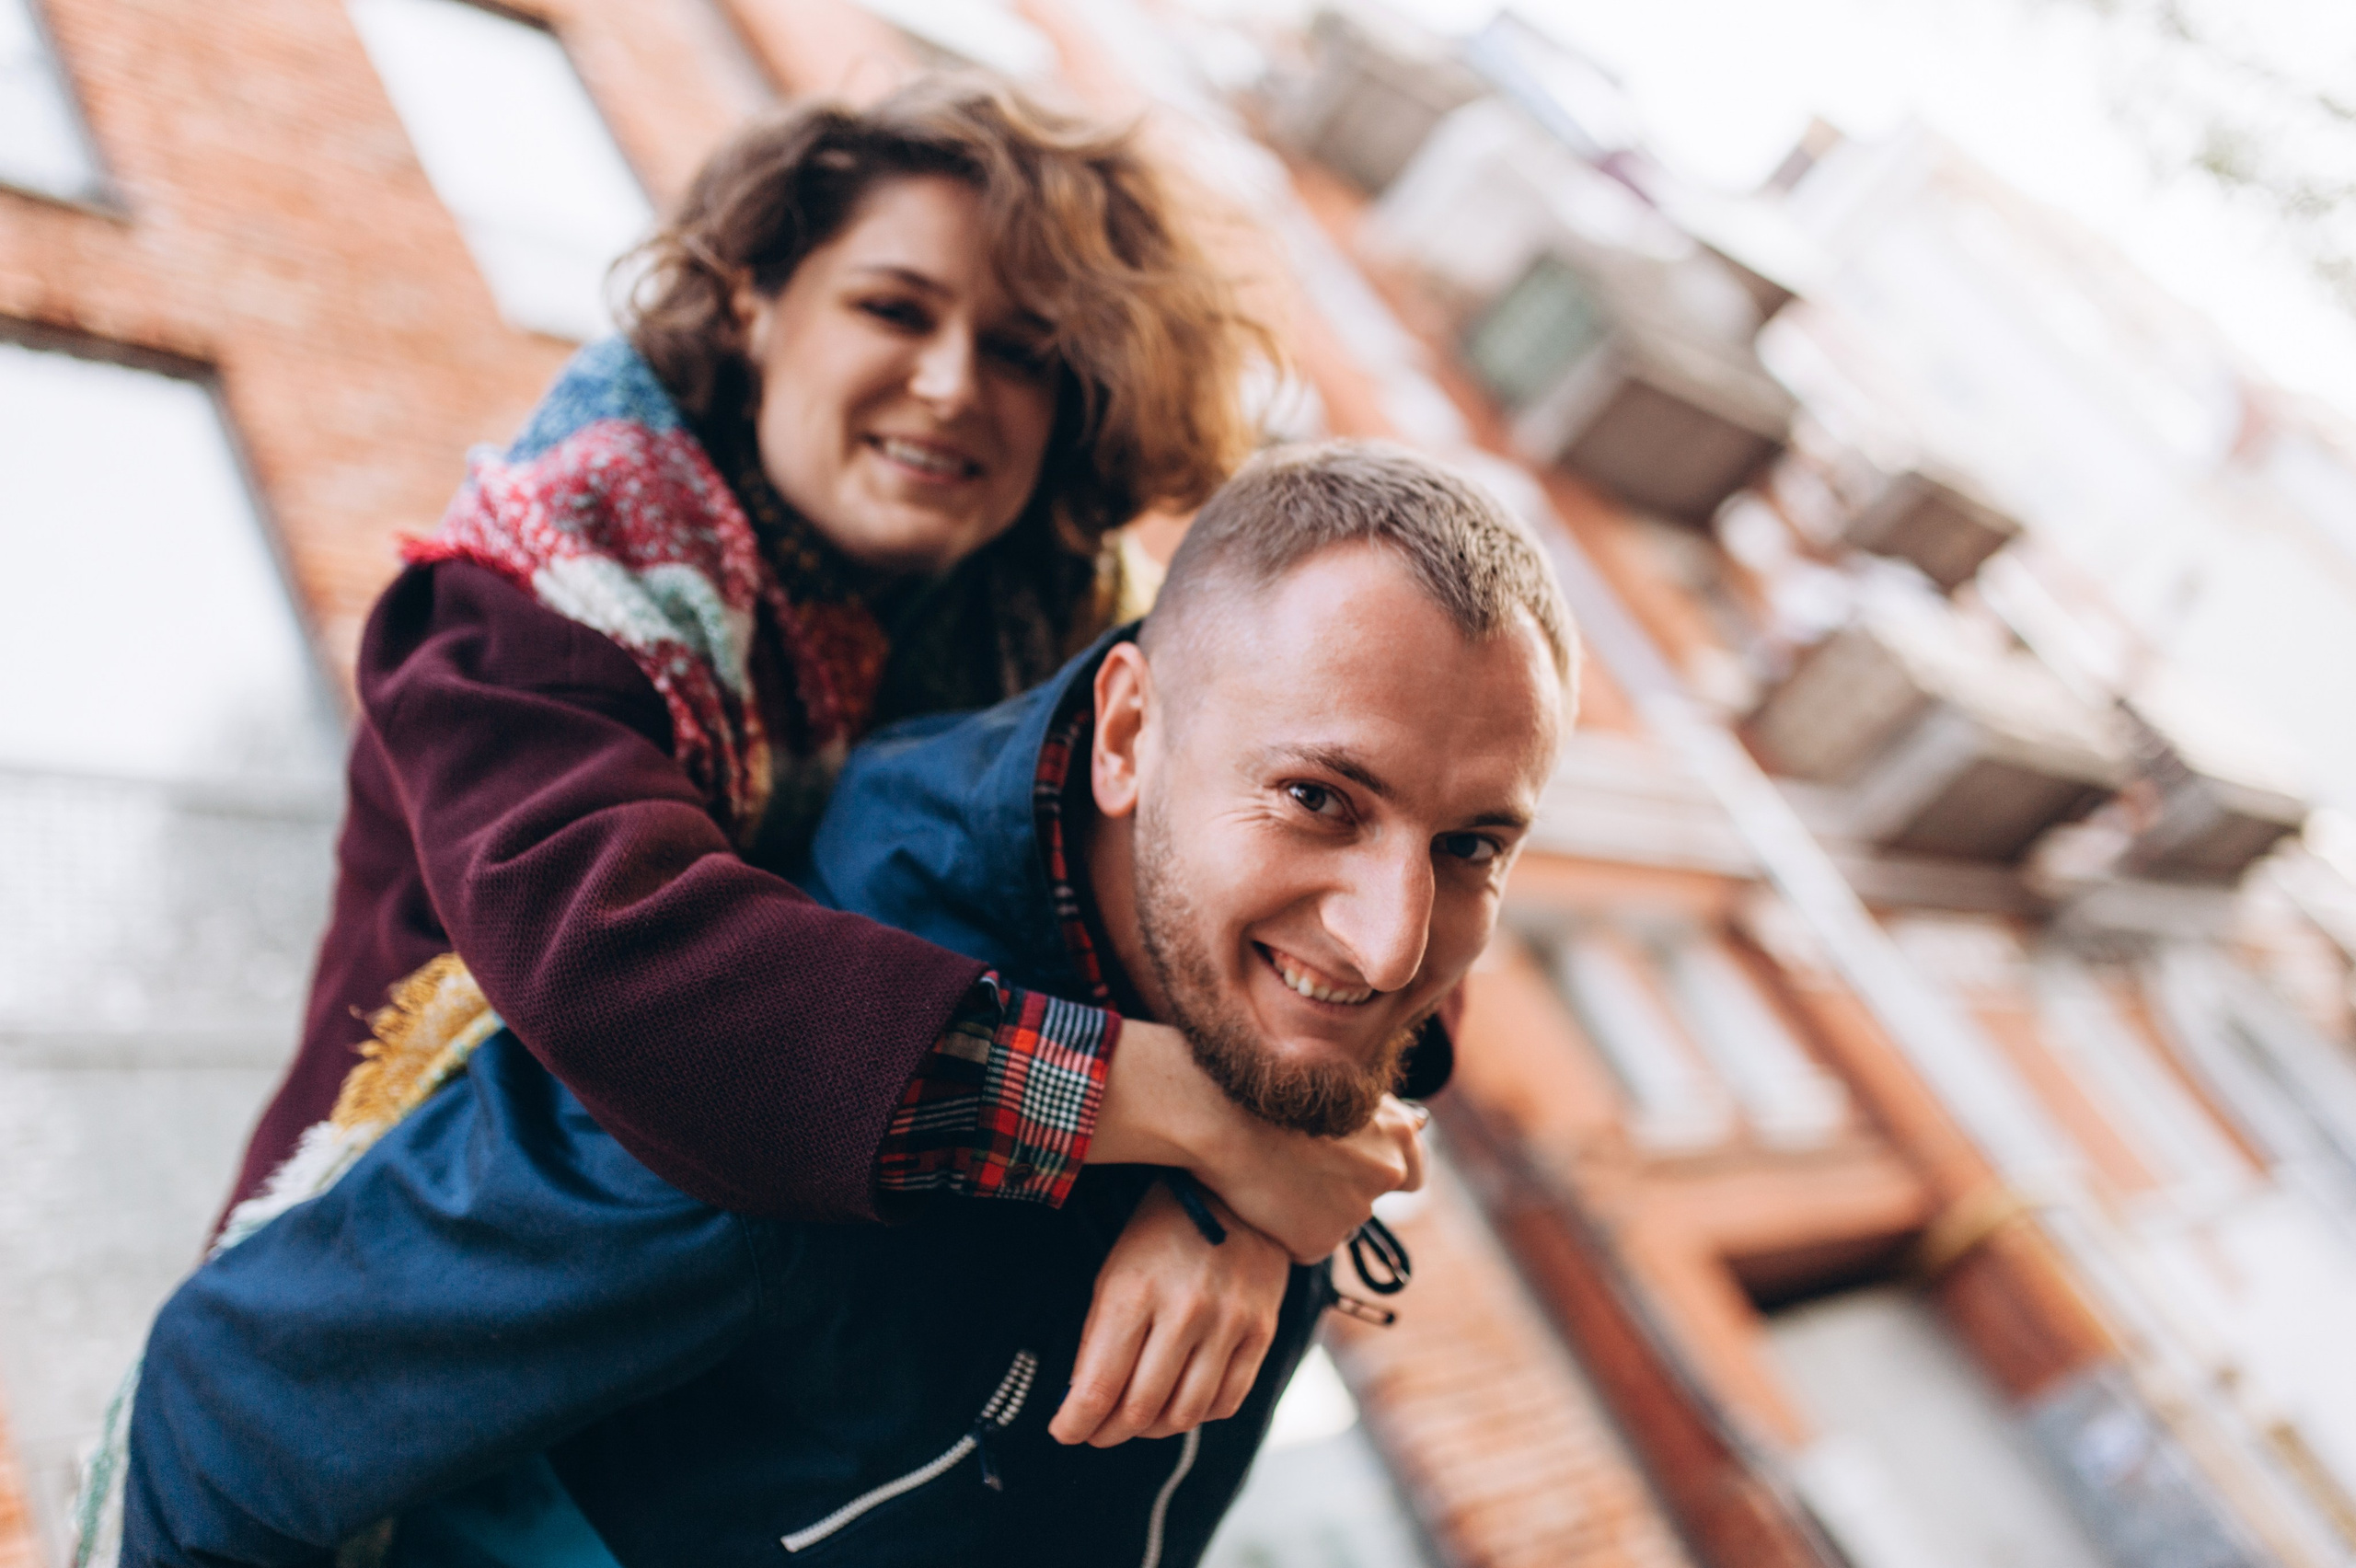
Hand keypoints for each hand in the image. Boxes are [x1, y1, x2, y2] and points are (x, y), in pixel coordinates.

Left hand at [1050, 1180, 1291, 1446]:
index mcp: (1134, 1292)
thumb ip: (1099, 1339)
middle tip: (1096, 1432)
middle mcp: (1185, 1311)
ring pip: (1185, 1414)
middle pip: (1141, 1409)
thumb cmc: (1161, 1232)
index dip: (1075, 1423)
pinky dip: (1198, 1415)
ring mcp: (1229, 1323)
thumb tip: (1082, 1401)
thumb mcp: (1114, 1272)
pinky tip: (1180, 1402)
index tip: (1064, 1431)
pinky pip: (1227, 1401)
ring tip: (1137, 1421)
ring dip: (1154, 1430)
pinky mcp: (1261, 1331)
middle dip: (1109, 1432)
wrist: (1234, 1192)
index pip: (1099, 1387)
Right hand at [1206, 1094, 1427, 1263]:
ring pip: (1335, 1223)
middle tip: (1303, 1177)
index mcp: (1398, 1133)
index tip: (1358, 1176)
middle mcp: (1387, 1172)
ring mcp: (1357, 1209)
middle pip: (1370, 1200)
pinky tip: (1260, 1201)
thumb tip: (1416, 1123)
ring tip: (1272, 1178)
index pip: (1412, 1174)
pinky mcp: (1321, 1239)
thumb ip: (1378, 1115)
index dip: (1383, 1177)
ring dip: (1311, 1211)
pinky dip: (1286, 1233)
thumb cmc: (1272, 1089)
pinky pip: (1306, 1244)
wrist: (1222, 1111)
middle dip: (1343, 1194)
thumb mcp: (1337, 1085)